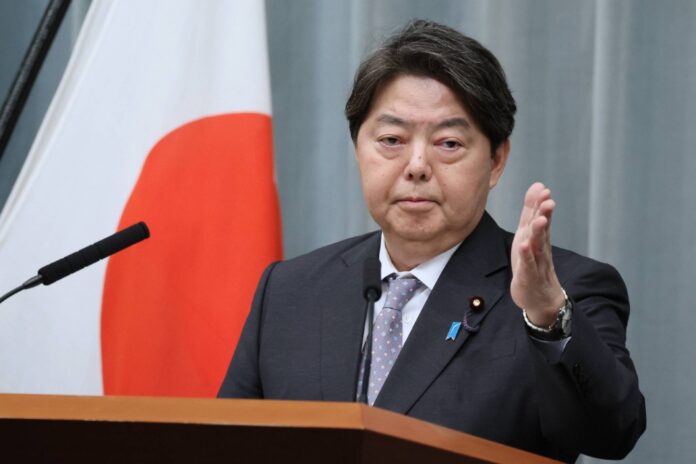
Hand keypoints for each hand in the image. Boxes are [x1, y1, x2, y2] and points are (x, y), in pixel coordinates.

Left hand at [510, 182, 564, 326]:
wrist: (539, 297)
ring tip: (539, 220)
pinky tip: (524, 246)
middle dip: (544, 215)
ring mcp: (536, 263)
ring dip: (539, 233)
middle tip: (547, 200)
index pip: (541, 219)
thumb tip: (537, 186)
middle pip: (542, 230)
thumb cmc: (532, 262)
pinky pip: (528, 265)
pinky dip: (526, 256)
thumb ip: (531, 212)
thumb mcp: (528, 234)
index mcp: (538, 238)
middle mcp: (540, 249)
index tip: (543, 190)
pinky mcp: (529, 277)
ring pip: (538, 246)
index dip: (541, 205)